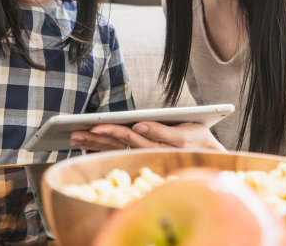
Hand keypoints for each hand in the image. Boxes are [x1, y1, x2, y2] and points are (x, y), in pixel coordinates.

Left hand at [70, 121, 225, 151]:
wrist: (212, 159)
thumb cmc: (200, 143)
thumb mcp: (187, 134)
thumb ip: (163, 132)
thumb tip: (140, 125)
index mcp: (156, 146)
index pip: (129, 137)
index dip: (111, 131)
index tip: (94, 127)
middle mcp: (147, 152)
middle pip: (116, 145)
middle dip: (94, 139)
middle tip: (72, 133)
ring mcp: (144, 155)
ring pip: (114, 149)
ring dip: (94, 144)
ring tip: (75, 137)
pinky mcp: (143, 154)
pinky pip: (119, 151)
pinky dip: (103, 147)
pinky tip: (90, 143)